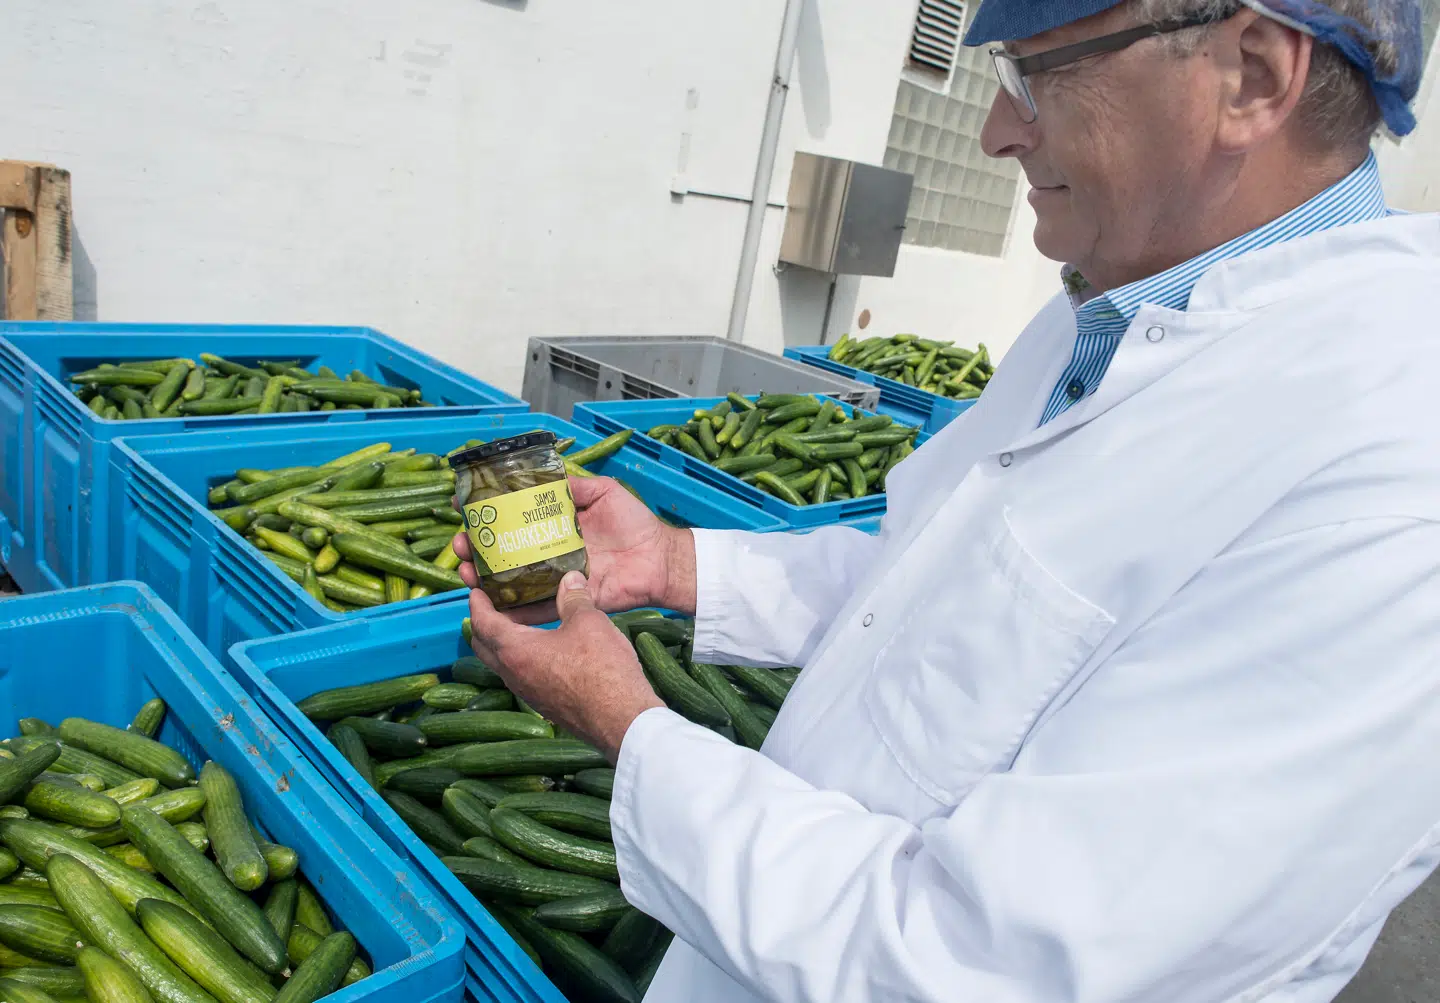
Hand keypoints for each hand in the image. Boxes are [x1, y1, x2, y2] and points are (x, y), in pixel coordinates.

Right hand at [454, 475, 695, 624]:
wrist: (659, 559)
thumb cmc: (636, 523)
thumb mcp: (603, 492)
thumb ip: (575, 486)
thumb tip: (543, 475)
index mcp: (554, 527)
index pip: (513, 522)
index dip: (488, 519)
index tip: (464, 511)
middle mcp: (549, 553)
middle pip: (504, 554)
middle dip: (477, 551)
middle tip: (461, 547)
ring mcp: (555, 578)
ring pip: (511, 582)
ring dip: (484, 579)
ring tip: (466, 572)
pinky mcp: (565, 601)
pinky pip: (535, 609)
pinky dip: (512, 611)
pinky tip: (489, 605)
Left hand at [466, 571, 664, 761]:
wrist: (621, 719)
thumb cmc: (601, 667)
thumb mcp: (589, 622)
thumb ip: (574, 598)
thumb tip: (570, 578)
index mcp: (515, 650)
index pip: (483, 623)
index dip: (477, 604)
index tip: (477, 591)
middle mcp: (514, 674)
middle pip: (484, 647)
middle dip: (484, 625)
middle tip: (495, 606)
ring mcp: (528, 693)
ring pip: (503, 665)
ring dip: (504, 644)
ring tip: (521, 624)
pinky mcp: (544, 705)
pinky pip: (521, 677)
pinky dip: (522, 659)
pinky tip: (545, 650)